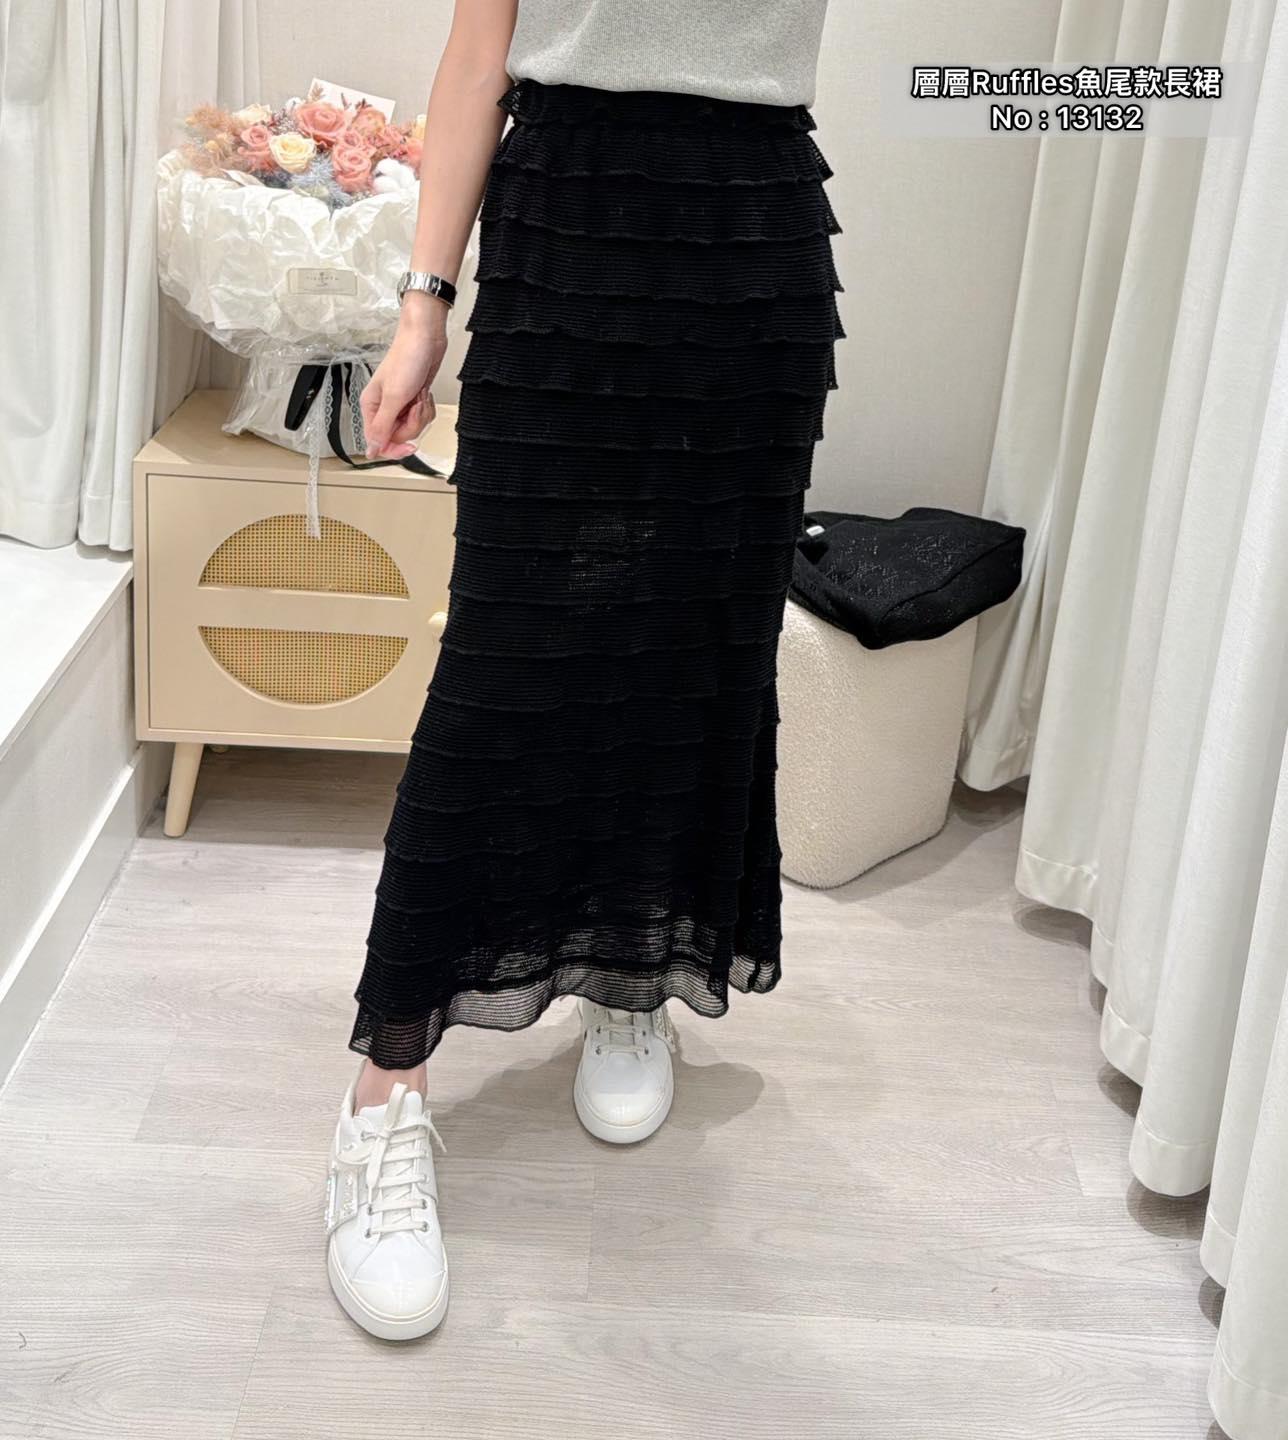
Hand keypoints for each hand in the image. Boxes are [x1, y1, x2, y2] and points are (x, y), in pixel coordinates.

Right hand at [361, 301, 448, 459]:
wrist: (426, 338)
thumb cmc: (407, 358)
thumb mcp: (394, 397)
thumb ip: (382, 426)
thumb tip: (371, 449)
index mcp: (371, 406)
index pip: (378, 442)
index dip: (394, 448)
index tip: (409, 447)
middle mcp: (383, 407)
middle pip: (398, 436)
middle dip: (412, 423)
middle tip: (414, 405)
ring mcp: (400, 404)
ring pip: (412, 427)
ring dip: (421, 414)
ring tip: (419, 395)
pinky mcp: (414, 400)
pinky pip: (422, 417)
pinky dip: (427, 408)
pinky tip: (424, 394)